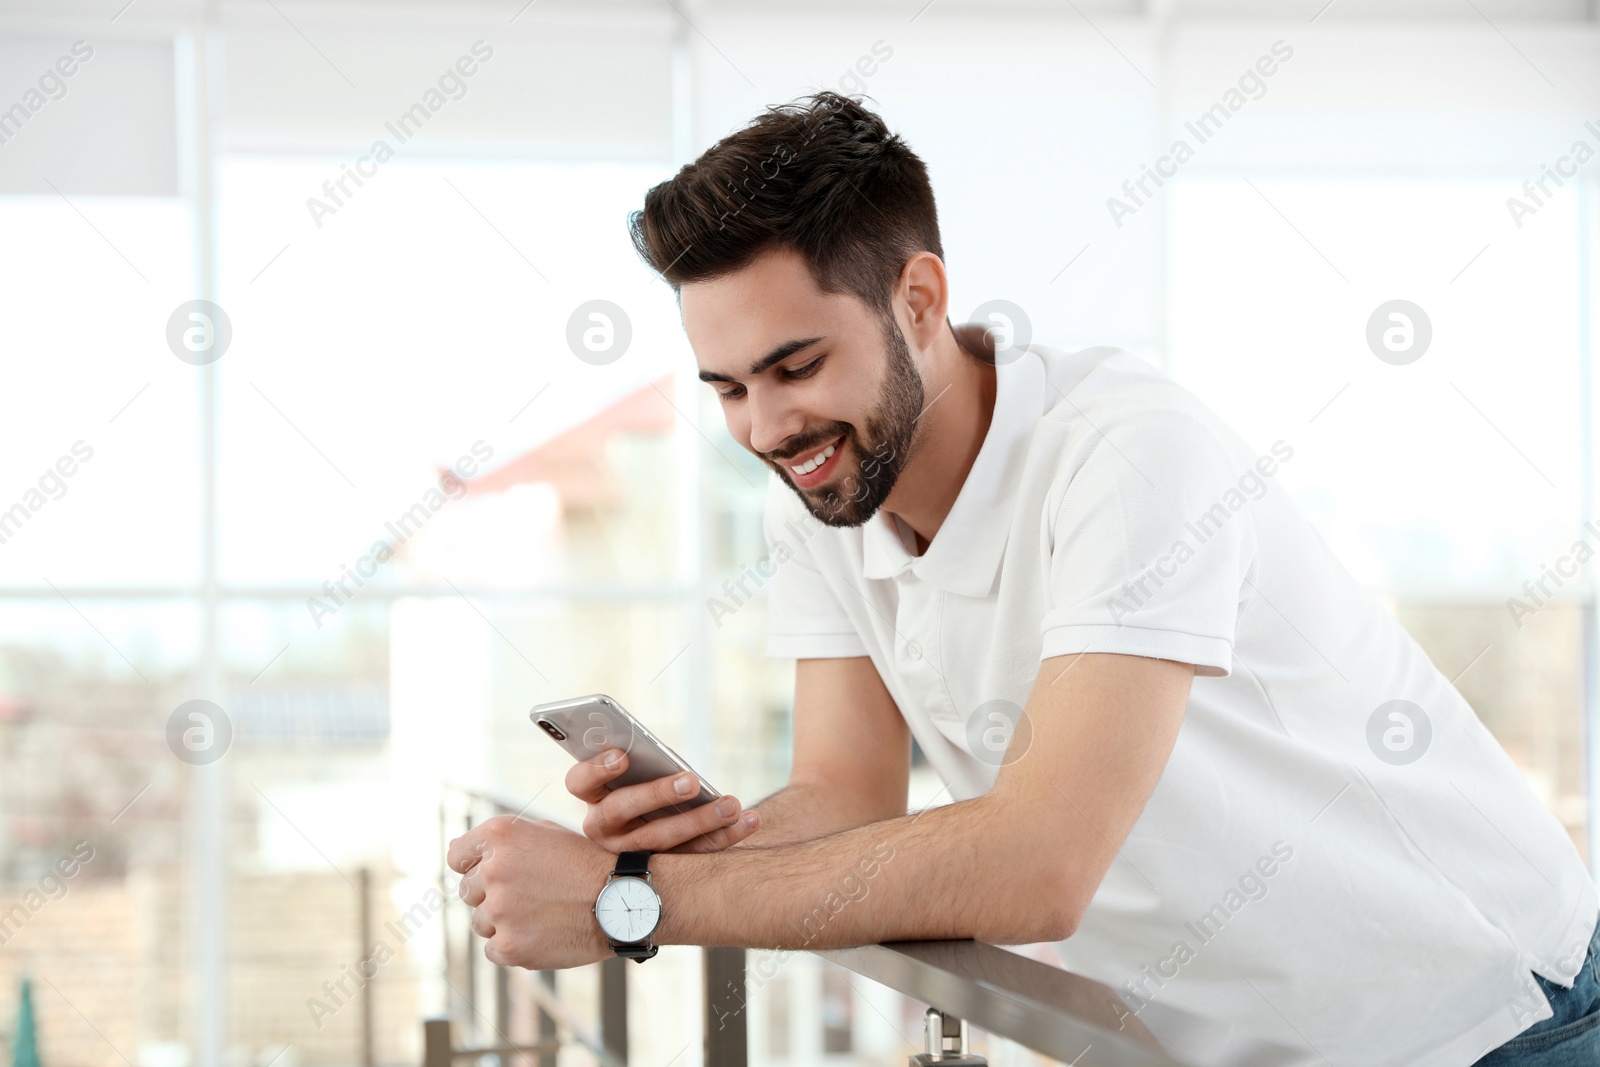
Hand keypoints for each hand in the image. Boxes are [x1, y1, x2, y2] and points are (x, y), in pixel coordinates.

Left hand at [448, 815, 614, 969]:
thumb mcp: (546, 834)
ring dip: (504, 921)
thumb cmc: (585, 864)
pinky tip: (542, 933)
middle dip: (492, 894)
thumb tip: (457, 850)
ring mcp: (499, 910)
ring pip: (481, 922)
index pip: (457, 854)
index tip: (487, 874)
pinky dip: (513, 945)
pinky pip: (493, 948)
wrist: (621, 901)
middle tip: (529, 896)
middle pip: (469, 891)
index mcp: (501, 835)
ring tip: (541, 915)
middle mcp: (494, 870)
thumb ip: (502, 842)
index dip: (471, 865)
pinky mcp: (508, 946)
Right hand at [566, 748, 760, 853]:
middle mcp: (604, 829)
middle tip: (691, 781)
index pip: (579, 782)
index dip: (596, 769)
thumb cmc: (646, 785)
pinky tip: (750, 821)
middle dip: (657, 794)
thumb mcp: (638, 773)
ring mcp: (630, 853)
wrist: (648, 840)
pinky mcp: (663, 871)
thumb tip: (665, 755)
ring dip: (700, 821)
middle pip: (621, 810)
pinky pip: (693, 855)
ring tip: (732, 805)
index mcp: (592, 796)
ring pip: (660, 839)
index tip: (622, 756)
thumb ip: (644, 762)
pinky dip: (724, 837)